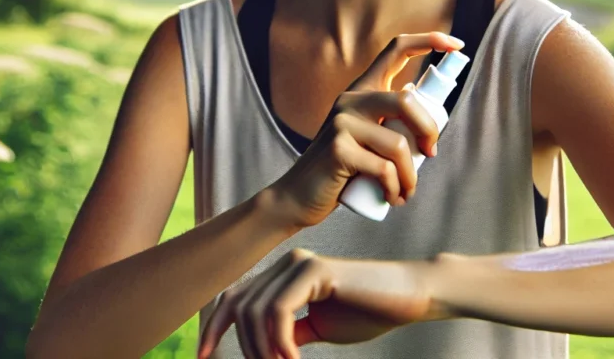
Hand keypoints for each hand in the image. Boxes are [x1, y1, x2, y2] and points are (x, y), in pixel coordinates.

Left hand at [196, 249, 439, 358]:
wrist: (409, 298)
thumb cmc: (369, 312)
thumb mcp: (318, 329)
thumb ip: (289, 334)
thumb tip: (262, 351)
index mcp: (284, 276)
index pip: (235, 299)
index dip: (214, 328)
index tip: (203, 357)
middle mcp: (287, 264)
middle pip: (238, 305)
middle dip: (243, 346)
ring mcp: (300, 264)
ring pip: (256, 310)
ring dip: (263, 348)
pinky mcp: (316, 271)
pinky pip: (279, 309)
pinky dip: (279, 340)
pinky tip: (294, 358)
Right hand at [265, 32, 463, 231]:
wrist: (299, 196)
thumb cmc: (343, 169)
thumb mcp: (367, 137)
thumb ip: (390, 121)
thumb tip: (426, 115)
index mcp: (362, 90)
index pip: (396, 49)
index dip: (428, 40)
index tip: (457, 44)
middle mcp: (351, 99)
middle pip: (406, 100)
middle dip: (429, 130)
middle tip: (430, 155)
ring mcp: (342, 122)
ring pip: (399, 144)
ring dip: (410, 176)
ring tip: (405, 192)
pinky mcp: (338, 149)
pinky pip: (383, 169)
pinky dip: (395, 189)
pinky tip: (391, 199)